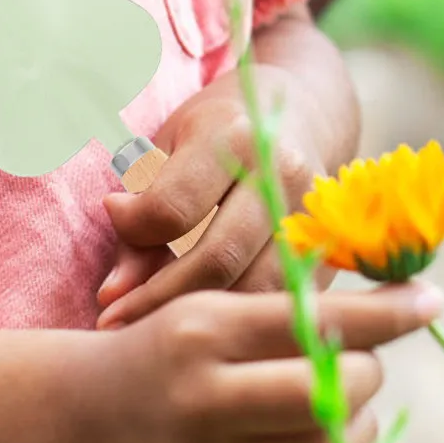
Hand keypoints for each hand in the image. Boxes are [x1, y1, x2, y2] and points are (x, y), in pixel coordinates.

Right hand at [78, 283, 438, 442]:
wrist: (74, 418)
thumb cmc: (155, 349)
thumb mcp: (203, 308)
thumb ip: (275, 307)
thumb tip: (369, 304)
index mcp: (205, 328)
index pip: (315, 316)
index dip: (385, 313)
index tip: (433, 300)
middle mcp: (206, 394)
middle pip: (328, 391)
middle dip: (367, 376)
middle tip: (366, 364)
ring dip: (355, 430)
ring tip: (346, 409)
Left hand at [97, 63, 333, 328]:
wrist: (302, 112)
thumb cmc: (218, 131)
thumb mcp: (169, 150)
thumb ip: (140, 222)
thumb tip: (113, 296)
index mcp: (234, 136)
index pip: (173, 207)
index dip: (132, 233)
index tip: (113, 236)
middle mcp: (281, 174)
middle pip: (217, 260)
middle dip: (158, 300)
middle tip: (114, 321)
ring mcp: (312, 218)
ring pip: (253, 294)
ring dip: (201, 321)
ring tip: (154, 330)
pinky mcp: (329, 254)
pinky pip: (278, 305)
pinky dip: (237, 321)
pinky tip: (204, 325)